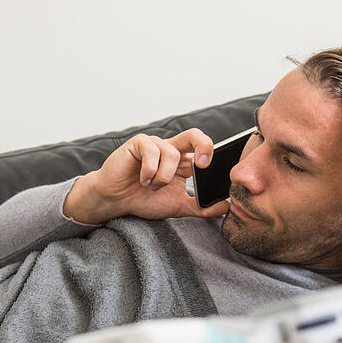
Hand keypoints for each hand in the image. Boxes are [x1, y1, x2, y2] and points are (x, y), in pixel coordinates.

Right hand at [63, 129, 230, 223]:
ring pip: (171, 154)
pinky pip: (152, 151)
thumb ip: (200, 207)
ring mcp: (154, 145)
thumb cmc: (143, 200)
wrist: (115, 201)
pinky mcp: (137, 144)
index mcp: (181, 161)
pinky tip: (142, 180)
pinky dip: (150, 170)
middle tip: (203, 164)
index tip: (211, 170)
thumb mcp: (177, 206)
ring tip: (152, 186)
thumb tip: (226, 208)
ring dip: (163, 177)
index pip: (202, 149)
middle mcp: (169, 149)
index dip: (211, 155)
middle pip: (193, 135)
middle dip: (203, 145)